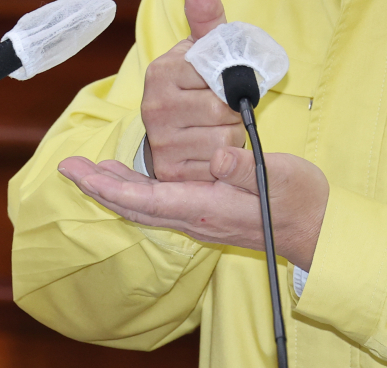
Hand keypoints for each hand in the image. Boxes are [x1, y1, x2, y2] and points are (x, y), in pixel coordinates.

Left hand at [59, 145, 329, 270]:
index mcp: (206, 207)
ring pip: (146, 205)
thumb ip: (246, 168)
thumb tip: (218, 157)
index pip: (146, 197)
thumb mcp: (279, 177)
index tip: (81, 171)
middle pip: (136, 204)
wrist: (316, 228)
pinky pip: (161, 204)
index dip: (110, 185)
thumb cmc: (299, 201)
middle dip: (100, 187)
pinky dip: (138, 191)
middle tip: (70, 168)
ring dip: (115, 189)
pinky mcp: (208, 213)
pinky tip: (134, 178)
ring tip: (92, 171)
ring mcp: (201, 218)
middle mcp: (196, 217)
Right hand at [140, 0, 244, 181]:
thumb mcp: (202, 46)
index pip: (220, 77)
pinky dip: (223, 159)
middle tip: (221, 108)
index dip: (231, 81)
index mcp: (162, 71)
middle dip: (233, 111)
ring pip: (224, 140)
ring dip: (231, 136)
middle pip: (224, 112)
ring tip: (215, 127)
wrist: (172, 128)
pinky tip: (210, 149)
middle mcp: (154, 107)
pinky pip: (218, 165)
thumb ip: (206, 14)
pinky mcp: (170, 171)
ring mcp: (160, 141)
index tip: (220, 82)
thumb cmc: (195, 81)